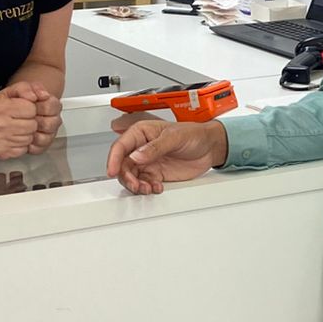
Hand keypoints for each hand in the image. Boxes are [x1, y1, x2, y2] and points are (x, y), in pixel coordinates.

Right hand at [0, 83, 58, 159]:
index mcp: (1, 107)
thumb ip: (25, 88)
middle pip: (33, 125)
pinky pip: (23, 149)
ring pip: (29, 138)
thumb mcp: (7, 93)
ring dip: (27, 134)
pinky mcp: (2, 152)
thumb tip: (43, 94)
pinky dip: (21, 144)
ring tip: (17, 129)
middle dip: (30, 122)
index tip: (23, 110)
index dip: (30, 109)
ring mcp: (0, 140)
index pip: (31, 109)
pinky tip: (13, 138)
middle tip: (21, 120)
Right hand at [107, 119, 227, 193]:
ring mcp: (148, 162)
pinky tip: (156, 188)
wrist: (210, 148)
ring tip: (147, 188)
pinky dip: (147, 188)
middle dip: (126, 177)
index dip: (114, 159)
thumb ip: (155, 147)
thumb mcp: (175, 137)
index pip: (121, 146)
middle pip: (123, 165)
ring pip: (132, 176)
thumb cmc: (194, 134)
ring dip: (136, 185)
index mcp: (142, 132)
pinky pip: (144, 183)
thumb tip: (137, 155)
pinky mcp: (156, 174)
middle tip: (135, 185)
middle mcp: (141, 147)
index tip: (112, 171)